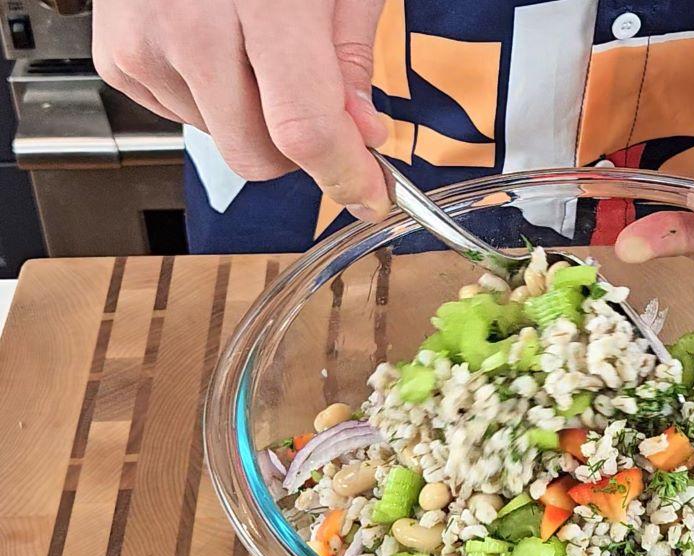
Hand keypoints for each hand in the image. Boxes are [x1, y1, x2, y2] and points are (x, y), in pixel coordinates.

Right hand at [93, 0, 390, 219]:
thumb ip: (352, 55)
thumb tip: (361, 132)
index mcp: (265, 1)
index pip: (303, 127)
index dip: (343, 174)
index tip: (370, 192)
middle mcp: (191, 22)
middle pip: (256, 153)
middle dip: (300, 152)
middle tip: (320, 108)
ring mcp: (145, 41)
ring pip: (222, 140)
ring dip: (254, 117)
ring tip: (257, 48)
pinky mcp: (117, 56)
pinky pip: (182, 116)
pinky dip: (212, 98)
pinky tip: (218, 46)